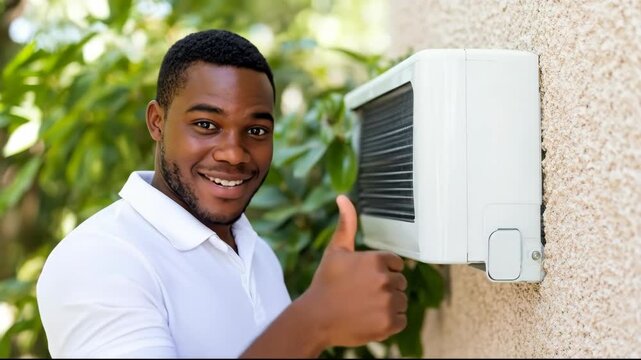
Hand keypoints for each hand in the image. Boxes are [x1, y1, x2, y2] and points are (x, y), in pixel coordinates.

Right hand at [302, 195, 407, 347]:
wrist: (315, 319)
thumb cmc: (326, 283)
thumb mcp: (336, 250)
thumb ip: (346, 223)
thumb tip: (343, 197)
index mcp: (377, 260)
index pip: (397, 265)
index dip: (382, 272)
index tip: (365, 280)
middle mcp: (385, 279)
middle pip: (400, 283)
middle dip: (385, 288)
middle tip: (362, 295)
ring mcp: (388, 302)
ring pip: (401, 302)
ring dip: (388, 306)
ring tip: (365, 307)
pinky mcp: (389, 323)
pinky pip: (401, 320)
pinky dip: (389, 322)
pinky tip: (370, 319)